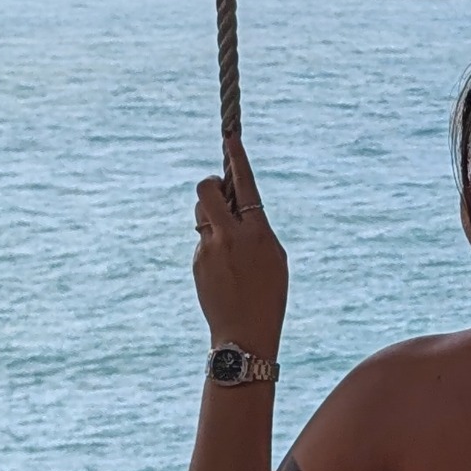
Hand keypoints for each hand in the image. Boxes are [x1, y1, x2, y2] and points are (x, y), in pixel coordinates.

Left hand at [192, 131, 286, 357]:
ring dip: (210, 213)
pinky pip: (202, 240)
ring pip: (201, 213)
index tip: (229, 136)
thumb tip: (235, 206)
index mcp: (258, 232)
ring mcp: (209, 249)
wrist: (245, 334)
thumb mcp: (274, 257)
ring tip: (228, 237)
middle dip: (210, 184)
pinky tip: (225, 269)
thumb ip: (255, 228)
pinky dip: (212, 244)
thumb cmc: (268, 295)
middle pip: (206, 190)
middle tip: (218, 191)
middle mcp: (231, 237)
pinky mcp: (197, 261)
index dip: (236, 158)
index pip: (244, 184)